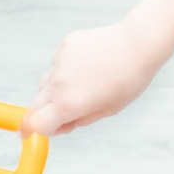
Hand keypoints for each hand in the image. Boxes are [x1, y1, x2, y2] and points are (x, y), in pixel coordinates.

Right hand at [25, 18, 173, 136]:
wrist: (139, 44)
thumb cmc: (129, 80)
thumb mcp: (108, 110)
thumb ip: (80, 120)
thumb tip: (61, 125)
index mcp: (68, 104)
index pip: (36, 125)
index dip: (44, 130)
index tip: (54, 128)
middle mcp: (58, 84)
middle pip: (34, 106)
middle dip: (46, 112)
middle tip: (68, 109)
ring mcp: (59, 63)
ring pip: (46, 83)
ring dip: (56, 90)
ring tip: (86, 83)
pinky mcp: (65, 46)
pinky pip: (57, 64)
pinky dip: (66, 68)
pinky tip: (90, 64)